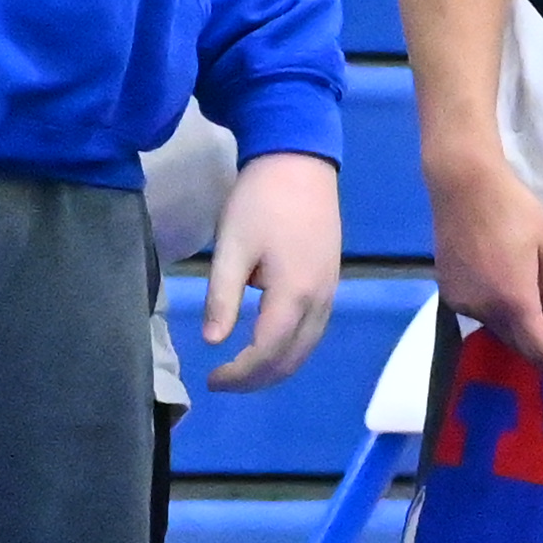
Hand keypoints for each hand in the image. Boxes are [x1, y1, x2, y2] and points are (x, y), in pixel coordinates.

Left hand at [201, 153, 344, 392]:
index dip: (240, 374)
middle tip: (223, 382)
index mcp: (294, 293)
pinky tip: (268, 342)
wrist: (300, 160)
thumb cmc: (260, 200)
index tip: (211, 379)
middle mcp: (320, 299)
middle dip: (258, 379)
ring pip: (307, 347)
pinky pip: (314, 329)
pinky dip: (291, 348)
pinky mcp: (330, 280)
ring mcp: (330, 290)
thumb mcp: (231, 246)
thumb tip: (214, 341)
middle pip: (293, 358)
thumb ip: (223, 296)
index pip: (268, 352)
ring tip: (242, 369)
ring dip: (276, 366)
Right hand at [426, 152, 542, 352]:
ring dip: (512, 324)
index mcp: (513, 301)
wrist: (464, 186)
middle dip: (534, 343)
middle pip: (513, 342)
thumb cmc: (513, 210)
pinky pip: (476, 311)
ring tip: (528, 300)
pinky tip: (501, 284)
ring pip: (494, 327)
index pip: (535, 348)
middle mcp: (483, 310)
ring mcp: (461, 302)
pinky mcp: (446, 291)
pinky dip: (492, 308)